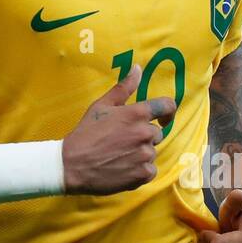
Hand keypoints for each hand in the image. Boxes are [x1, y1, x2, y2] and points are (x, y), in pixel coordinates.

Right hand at [62, 63, 175, 195]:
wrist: (73, 165)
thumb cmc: (86, 133)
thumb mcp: (102, 106)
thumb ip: (123, 87)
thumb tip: (137, 68)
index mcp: (136, 113)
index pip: (167, 106)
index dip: (168, 111)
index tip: (163, 118)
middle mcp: (145, 133)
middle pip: (156, 132)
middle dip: (143, 135)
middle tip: (121, 140)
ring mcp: (145, 154)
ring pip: (151, 152)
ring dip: (139, 153)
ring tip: (118, 155)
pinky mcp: (143, 174)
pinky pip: (150, 169)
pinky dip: (139, 170)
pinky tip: (122, 167)